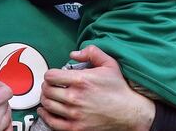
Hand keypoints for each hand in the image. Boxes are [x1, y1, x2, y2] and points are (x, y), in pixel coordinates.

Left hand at [38, 46, 154, 130]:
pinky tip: (46, 110)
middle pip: (47, 90)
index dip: (50, 74)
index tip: (53, 76)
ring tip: (49, 96)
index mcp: (82, 80)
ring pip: (48, 105)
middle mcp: (75, 97)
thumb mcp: (109, 64)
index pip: (51, 76)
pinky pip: (52, 122)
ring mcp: (75, 114)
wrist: (130, 113)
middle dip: (47, 86)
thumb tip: (74, 54)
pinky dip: (45, 115)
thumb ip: (92, 52)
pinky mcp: (76, 128)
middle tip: (50, 86)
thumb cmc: (119, 89)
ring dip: (45, 99)